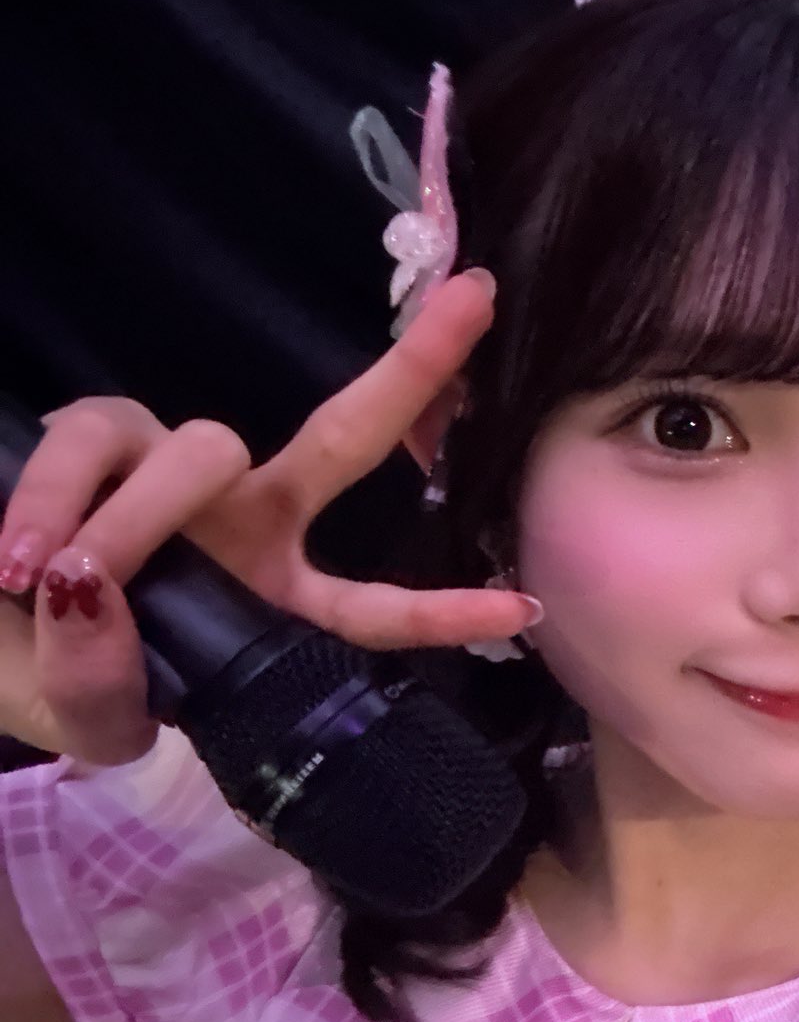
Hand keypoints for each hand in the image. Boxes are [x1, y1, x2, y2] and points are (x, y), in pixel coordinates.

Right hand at [0, 270, 537, 764]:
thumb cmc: (53, 669)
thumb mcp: (89, 718)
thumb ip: (101, 696)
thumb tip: (90, 608)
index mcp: (269, 591)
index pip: (370, 602)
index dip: (441, 612)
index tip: (526, 611)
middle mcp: (245, 516)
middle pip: (344, 438)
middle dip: (415, 370)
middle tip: (476, 302)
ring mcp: (177, 467)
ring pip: (200, 451)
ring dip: (134, 522)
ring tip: (63, 582)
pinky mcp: (96, 437)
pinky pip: (90, 446)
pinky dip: (55, 504)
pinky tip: (22, 560)